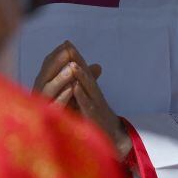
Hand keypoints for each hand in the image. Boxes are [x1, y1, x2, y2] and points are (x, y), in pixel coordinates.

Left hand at [33, 41, 130, 156]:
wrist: (111, 135)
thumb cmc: (95, 114)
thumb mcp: (87, 97)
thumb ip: (82, 84)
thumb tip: (72, 70)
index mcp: (90, 89)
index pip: (82, 70)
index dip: (75, 57)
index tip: (66, 42)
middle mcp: (93, 93)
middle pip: (85, 74)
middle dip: (77, 60)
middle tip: (69, 46)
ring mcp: (95, 104)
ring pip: (87, 88)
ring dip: (80, 76)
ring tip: (72, 64)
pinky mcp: (94, 116)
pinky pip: (87, 105)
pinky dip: (81, 96)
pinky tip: (75, 88)